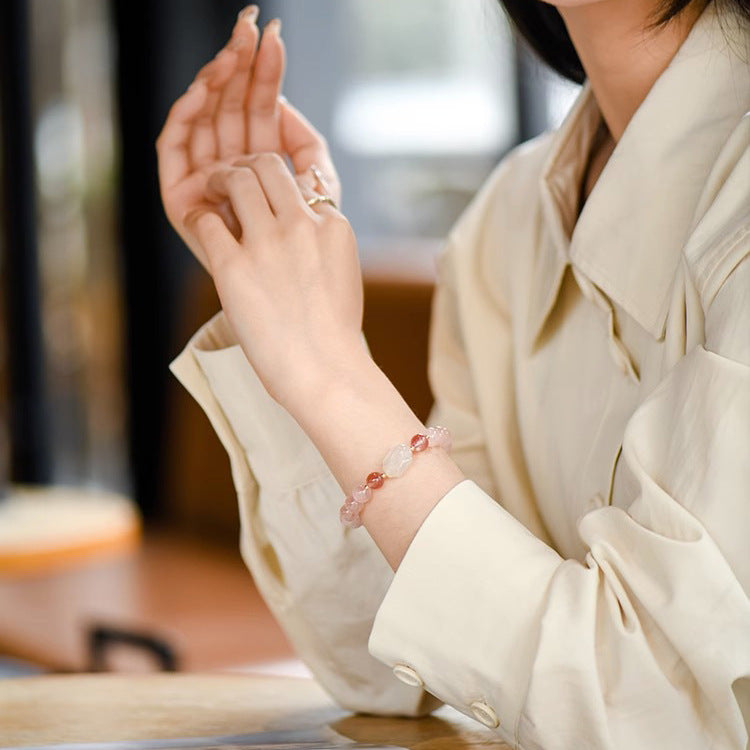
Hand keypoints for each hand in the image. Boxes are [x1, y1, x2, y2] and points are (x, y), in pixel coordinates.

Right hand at [156, 5, 340, 271]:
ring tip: (230, 48)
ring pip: (204, 119)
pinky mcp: (179, 201)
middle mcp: (232, 172)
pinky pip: (174, 147)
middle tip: (251, 25)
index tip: (276, 37)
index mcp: (263, 168)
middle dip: (241, 66)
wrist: (299, 323)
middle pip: (232, 108)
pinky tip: (201, 88)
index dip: (267, 74)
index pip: (261, 111)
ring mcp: (204, 184)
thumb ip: (309, 152)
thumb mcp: (322, 199)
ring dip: (214, 80)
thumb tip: (284, 104)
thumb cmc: (314, 266)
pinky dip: (185, 115)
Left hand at [186, 153, 362, 408]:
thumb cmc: (335, 333)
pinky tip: (200, 224)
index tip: (264, 193)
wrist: (325, 371)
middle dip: (244, 166)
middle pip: (266, 165)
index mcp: (333, 225)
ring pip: (235, 179)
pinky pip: (207, 221)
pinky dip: (199, 217)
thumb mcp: (342, 272)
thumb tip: (302, 228)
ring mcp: (267, 243)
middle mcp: (301, 224)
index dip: (276, 181)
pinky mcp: (233, 266)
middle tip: (229, 181)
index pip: (300, 178)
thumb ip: (322, 241)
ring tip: (211, 194)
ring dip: (218, 180)